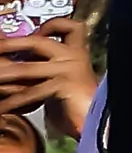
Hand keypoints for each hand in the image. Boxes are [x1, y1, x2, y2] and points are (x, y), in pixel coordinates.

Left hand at [0, 14, 98, 132]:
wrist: (100, 126)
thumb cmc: (76, 109)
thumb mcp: (56, 84)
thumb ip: (40, 71)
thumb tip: (9, 64)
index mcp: (77, 53)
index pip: (69, 26)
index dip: (50, 26)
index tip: (34, 33)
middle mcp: (74, 56)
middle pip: (37, 41)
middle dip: (9, 44)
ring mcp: (69, 70)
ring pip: (24, 68)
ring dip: (3, 75)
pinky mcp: (63, 86)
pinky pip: (29, 92)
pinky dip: (11, 102)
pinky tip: (3, 108)